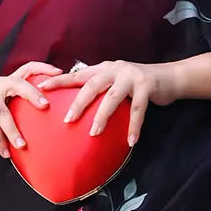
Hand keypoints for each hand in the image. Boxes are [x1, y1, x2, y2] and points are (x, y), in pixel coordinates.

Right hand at [0, 62, 61, 156]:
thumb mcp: (7, 114)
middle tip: (45, 106)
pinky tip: (5, 152)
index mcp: (7, 81)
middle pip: (18, 83)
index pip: (27, 68)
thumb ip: (22, 113)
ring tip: (22, 146)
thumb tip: (50, 125)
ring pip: (3, 112)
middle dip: (32, 94)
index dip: (43, 68)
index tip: (59, 73)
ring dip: (13, 131)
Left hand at [37, 60, 162, 147]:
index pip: (78, 75)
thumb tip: (77, 103)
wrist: (169, 78)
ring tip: (94, 134)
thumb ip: (100, 88)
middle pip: (92, 86)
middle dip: (78, 103)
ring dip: (102, 117)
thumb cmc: (138, 85)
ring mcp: (132, 77)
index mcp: (104, 69)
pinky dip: (134, 127)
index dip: (60, 80)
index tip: (41, 88)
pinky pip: (137, 111)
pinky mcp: (147, 88)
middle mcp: (115, 70)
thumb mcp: (116, 82)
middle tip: (67, 119)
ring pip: (112, 99)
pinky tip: (130, 142)